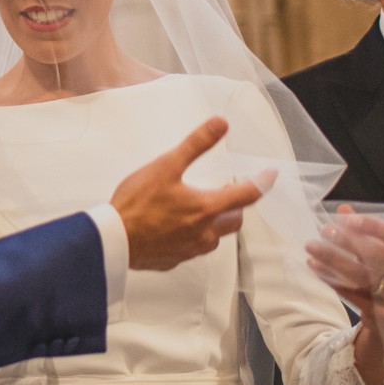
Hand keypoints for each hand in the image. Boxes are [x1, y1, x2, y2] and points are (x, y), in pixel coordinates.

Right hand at [110, 118, 262, 269]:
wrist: (112, 241)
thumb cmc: (136, 205)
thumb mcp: (166, 166)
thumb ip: (196, 145)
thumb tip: (220, 125)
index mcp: (207, 208)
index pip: (248, 194)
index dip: (263, 182)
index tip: (271, 175)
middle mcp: (205, 233)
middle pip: (235, 219)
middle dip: (235, 204)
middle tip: (226, 191)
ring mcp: (191, 250)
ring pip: (215, 236)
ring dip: (215, 222)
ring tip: (199, 209)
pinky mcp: (176, 260)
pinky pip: (194, 248)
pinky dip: (193, 236)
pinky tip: (177, 227)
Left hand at [306, 206, 383, 384]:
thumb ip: (367, 233)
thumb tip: (343, 209)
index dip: (374, 226)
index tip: (346, 219)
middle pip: (381, 256)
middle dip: (349, 241)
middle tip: (323, 231)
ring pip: (364, 277)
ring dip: (334, 260)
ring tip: (311, 248)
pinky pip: (353, 295)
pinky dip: (333, 280)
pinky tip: (316, 269)